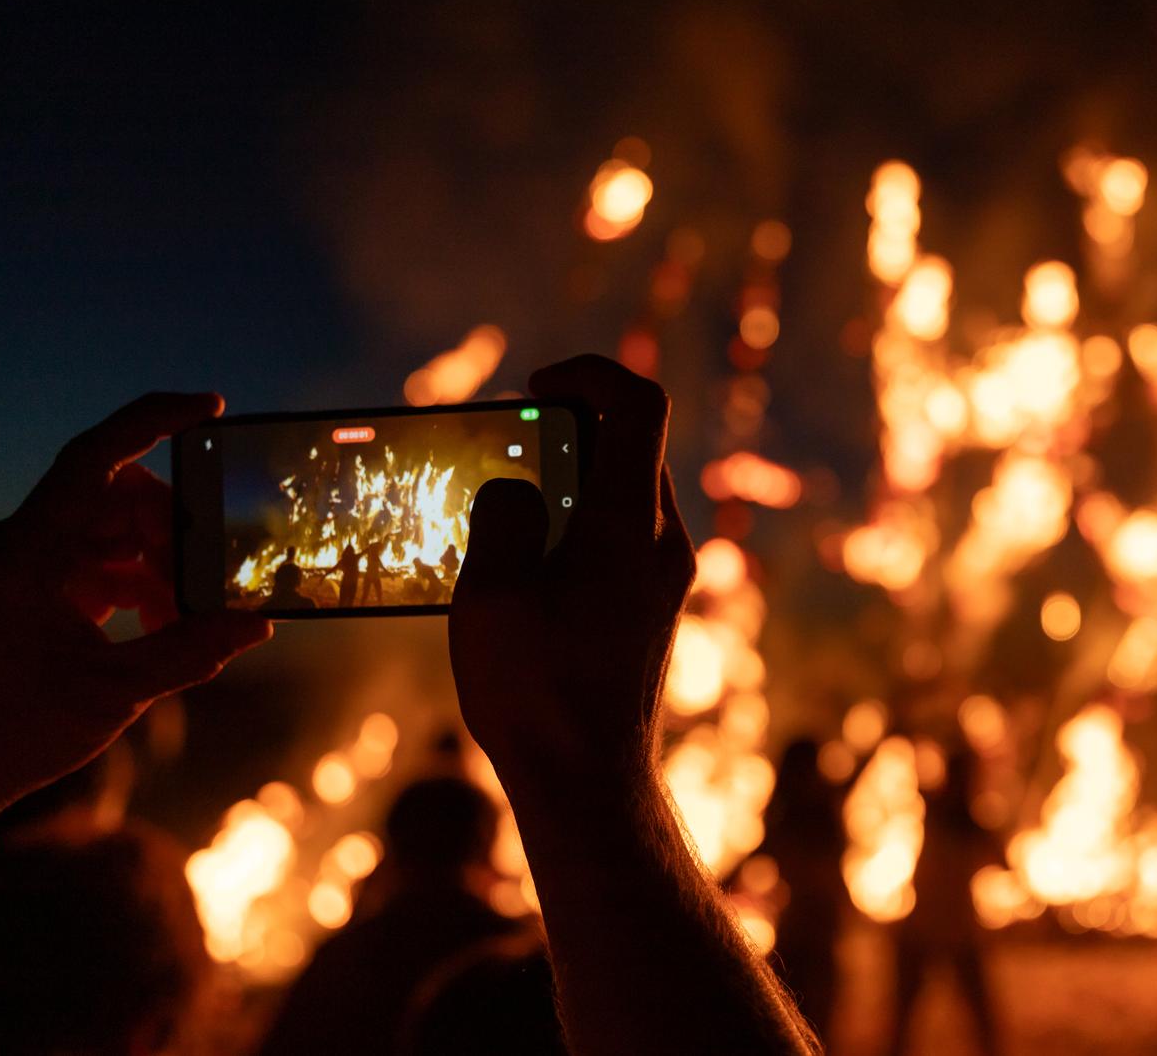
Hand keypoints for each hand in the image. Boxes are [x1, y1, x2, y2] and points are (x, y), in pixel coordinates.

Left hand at [0, 393, 272, 825]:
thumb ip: (190, 652)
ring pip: (114, 532)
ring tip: (191, 612)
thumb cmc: (8, 730)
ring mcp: (27, 568)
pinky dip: (140, 586)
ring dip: (161, 562)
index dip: (155, 422)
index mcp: (29, 551)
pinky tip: (166, 626)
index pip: (96, 457)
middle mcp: (23, 546)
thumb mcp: (112, 692)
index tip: (210, 409)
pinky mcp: (34, 593)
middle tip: (215, 567)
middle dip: (176, 526)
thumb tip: (257, 625)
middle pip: (117, 496)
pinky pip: (100, 565)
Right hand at [449, 355, 695, 791]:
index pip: (639, 403)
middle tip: (506, 441)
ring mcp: (665, 576)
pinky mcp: (653, 607)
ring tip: (505, 501)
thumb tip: (517, 489)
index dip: (589, 372)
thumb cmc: (538, 694)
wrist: (589, 785)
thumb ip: (503, 516)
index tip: (536, 384)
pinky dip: (579, 520)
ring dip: (570, 476)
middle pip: (632, 443)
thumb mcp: (491, 593)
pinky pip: (621, 535)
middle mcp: (661, 541)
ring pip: (625, 491)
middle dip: (569, 425)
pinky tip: (525, 557)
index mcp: (628, 523)